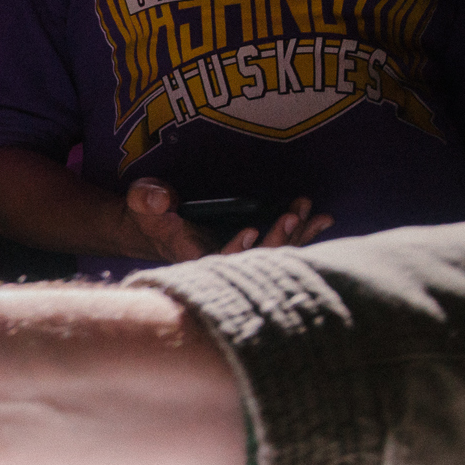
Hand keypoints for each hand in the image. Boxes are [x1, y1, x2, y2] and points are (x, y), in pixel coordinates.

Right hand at [128, 179, 332, 258]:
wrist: (159, 225)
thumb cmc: (149, 212)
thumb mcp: (141, 200)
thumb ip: (147, 198)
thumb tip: (162, 200)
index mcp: (192, 259)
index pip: (217, 263)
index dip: (235, 250)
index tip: (250, 229)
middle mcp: (220, 265)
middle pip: (255, 263)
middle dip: (277, 239)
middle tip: (293, 214)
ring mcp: (240, 259)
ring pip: (274, 256)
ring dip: (297, 235)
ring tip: (315, 213)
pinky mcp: (253, 249)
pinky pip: (283, 246)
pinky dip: (304, 233)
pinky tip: (323, 218)